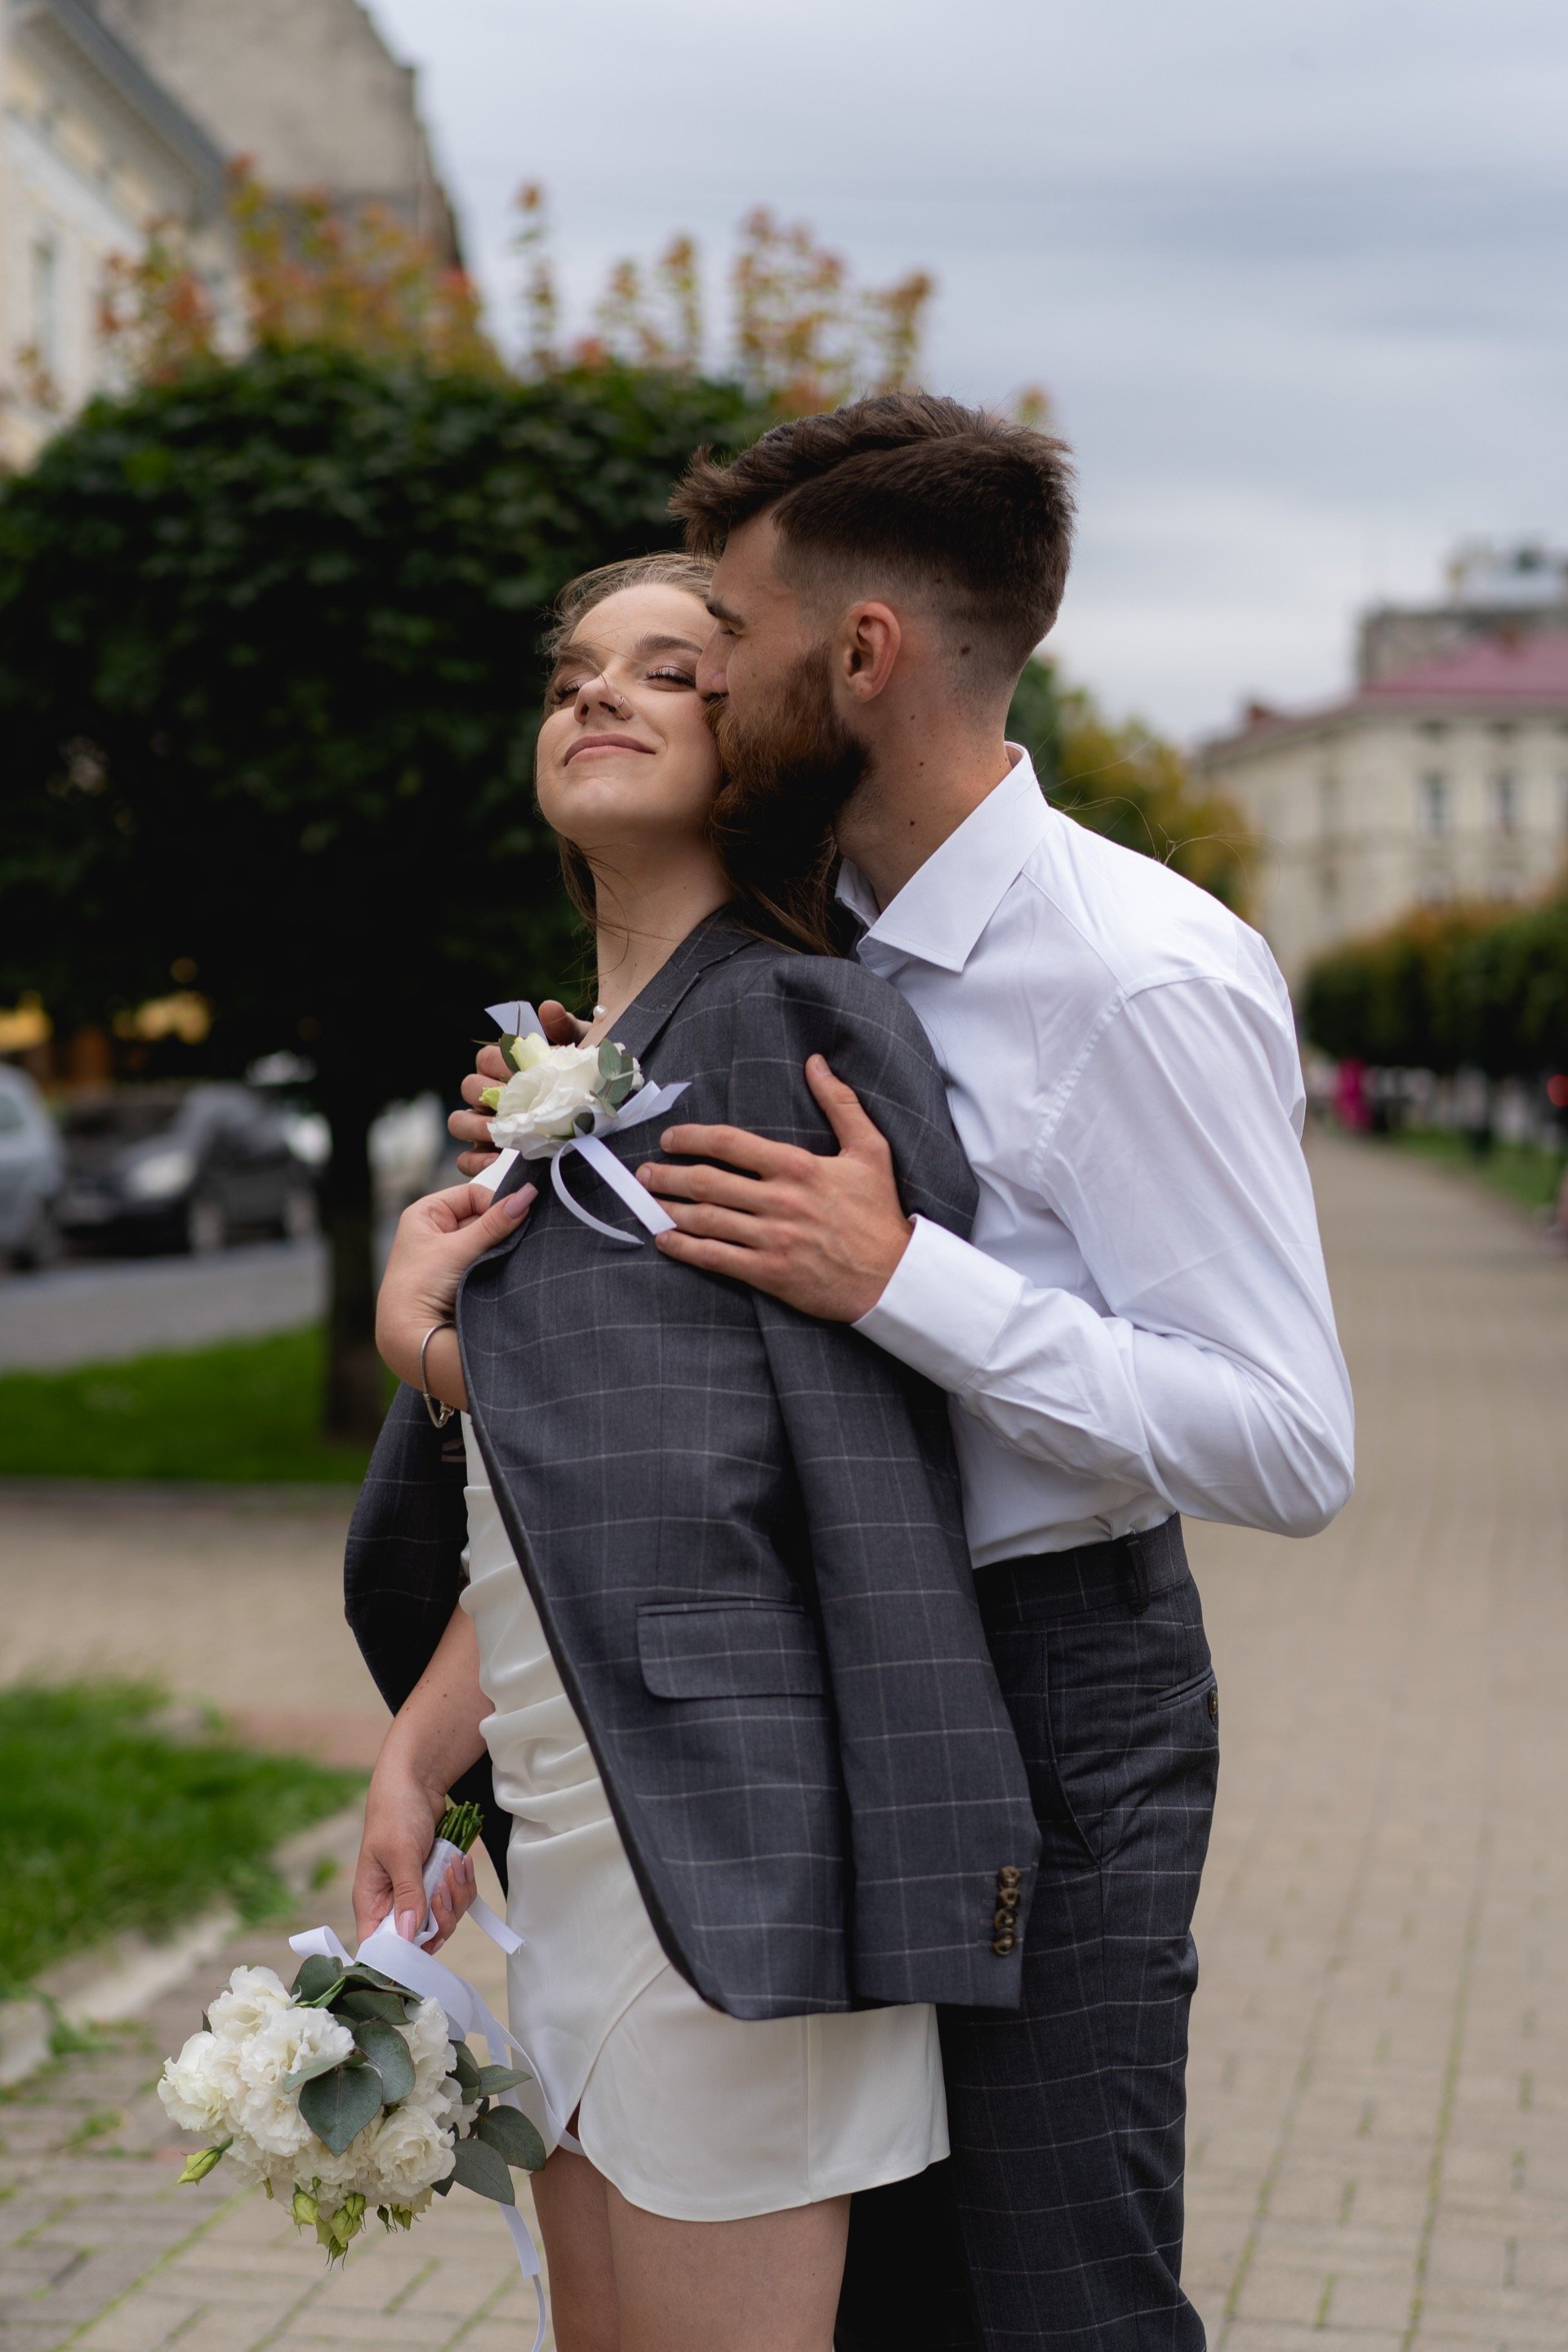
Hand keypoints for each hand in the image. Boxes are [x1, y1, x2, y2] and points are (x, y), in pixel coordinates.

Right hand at [352, 1774, 475, 1955]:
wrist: (415, 1783)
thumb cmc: (395, 1815)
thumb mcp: (400, 1854)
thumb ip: (407, 1894)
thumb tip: (408, 1938)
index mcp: (372, 1903)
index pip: (379, 1948)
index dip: (401, 1956)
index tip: (426, 1942)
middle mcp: (393, 1904)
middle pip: (420, 1940)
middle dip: (440, 1917)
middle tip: (443, 1886)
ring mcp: (417, 1894)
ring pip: (444, 1920)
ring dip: (456, 1895)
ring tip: (454, 1865)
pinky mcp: (436, 1882)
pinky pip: (457, 1900)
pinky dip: (464, 1883)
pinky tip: (462, 1860)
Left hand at [375, 1179, 535, 1398]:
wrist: (410, 1335)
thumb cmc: (420, 1285)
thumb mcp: (460, 1248)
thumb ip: (495, 1222)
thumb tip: (527, 1195)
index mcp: (425, 1213)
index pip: (471, 1194)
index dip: (493, 1204)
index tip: (511, 1219)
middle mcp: (435, 1230)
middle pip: (481, 1217)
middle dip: (498, 1229)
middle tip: (513, 1240)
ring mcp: (448, 1254)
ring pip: (487, 1240)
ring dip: (498, 1248)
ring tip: (501, 1259)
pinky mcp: (460, 1275)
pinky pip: (486, 1259)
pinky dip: (496, 1263)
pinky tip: (501, 1270)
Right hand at [451, 1000, 584, 1176]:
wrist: (603, 1121)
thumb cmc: (587, 1083)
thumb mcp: (584, 1055)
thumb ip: (567, 1029)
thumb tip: (547, 1008)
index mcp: (506, 1068)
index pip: (485, 1058)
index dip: (497, 1063)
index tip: (521, 1072)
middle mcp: (490, 1095)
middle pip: (468, 1087)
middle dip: (485, 1094)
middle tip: (512, 1105)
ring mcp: (485, 1125)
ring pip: (458, 1121)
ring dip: (475, 1126)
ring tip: (502, 1134)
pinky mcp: (488, 1154)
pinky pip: (466, 1159)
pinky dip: (475, 1160)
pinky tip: (497, 1161)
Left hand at [637, 1056, 912, 1321]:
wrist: (894, 1276)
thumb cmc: (879, 1213)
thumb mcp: (870, 1150)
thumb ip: (841, 1103)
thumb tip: (817, 1062)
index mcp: (799, 1167)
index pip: (731, 1144)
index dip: (692, 1138)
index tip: (671, 1139)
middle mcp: (780, 1201)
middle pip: (708, 1182)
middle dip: (668, 1175)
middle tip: (645, 1173)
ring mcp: (773, 1239)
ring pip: (706, 1220)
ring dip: (669, 1209)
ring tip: (647, 1201)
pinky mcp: (770, 1273)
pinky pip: (716, 1258)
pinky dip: (685, 1249)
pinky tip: (666, 1241)